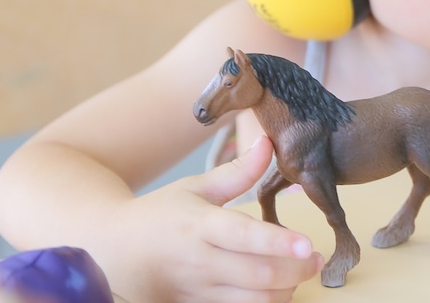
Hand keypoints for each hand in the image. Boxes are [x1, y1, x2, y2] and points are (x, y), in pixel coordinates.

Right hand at [110, 136, 322, 301]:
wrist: (114, 253)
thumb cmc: (160, 215)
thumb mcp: (195, 187)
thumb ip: (237, 171)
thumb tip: (268, 142)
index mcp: (200, 225)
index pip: (244, 236)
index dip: (278, 242)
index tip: (307, 243)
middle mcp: (200, 261)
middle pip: (257, 275)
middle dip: (295, 270)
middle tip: (316, 259)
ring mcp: (198, 290)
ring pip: (252, 301)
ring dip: (284, 291)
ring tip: (300, 272)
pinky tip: (277, 289)